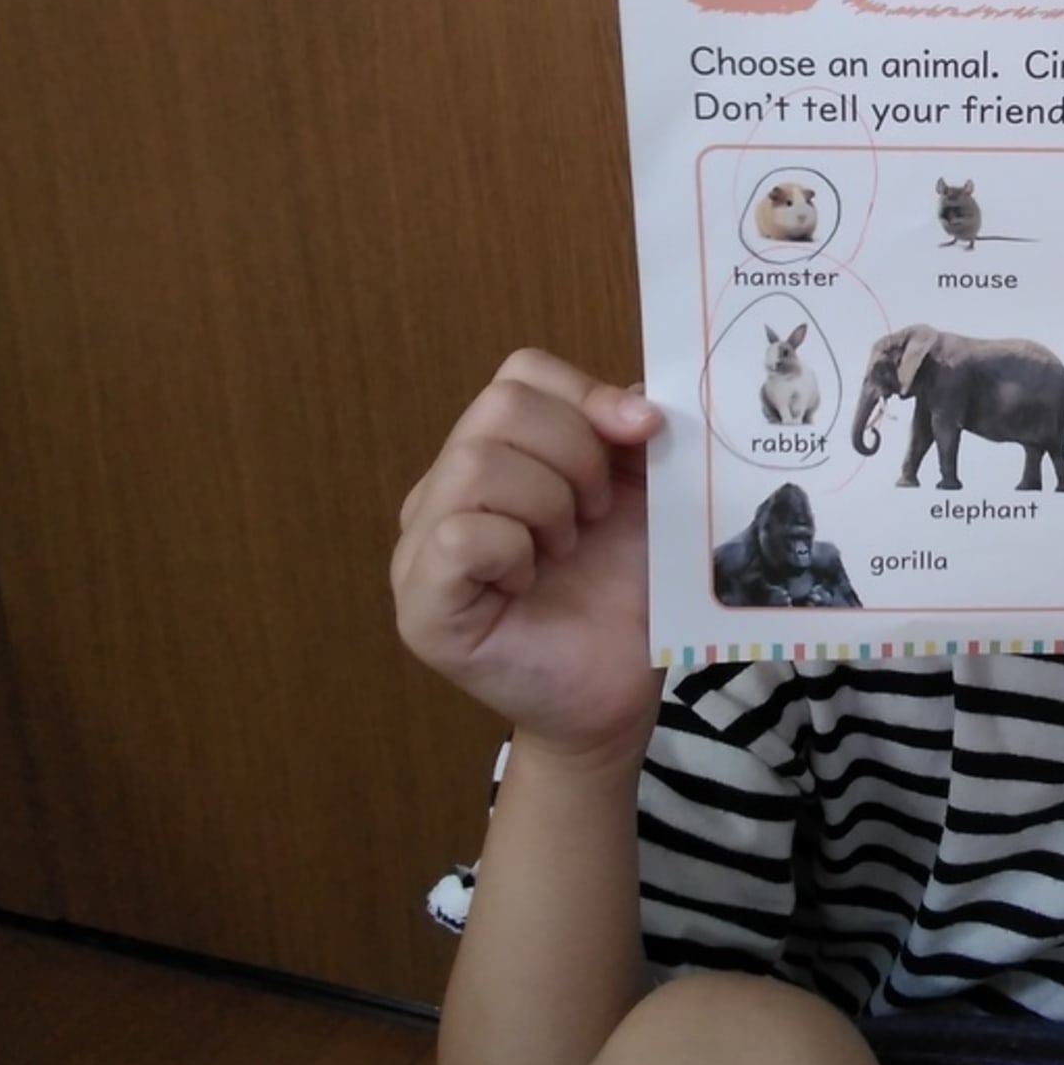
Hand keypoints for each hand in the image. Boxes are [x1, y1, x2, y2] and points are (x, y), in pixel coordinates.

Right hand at [393, 350, 666, 760]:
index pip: (522, 374)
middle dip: (576, 455)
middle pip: (500, 407)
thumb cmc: (624, 593)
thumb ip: (634, 434)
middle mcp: (446, 487)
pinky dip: (514, 551)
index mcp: (498, 452)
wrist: (617, 691)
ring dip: (548, 506)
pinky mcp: (419, 603)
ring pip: (476, 463)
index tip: (642, 435)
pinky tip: (528, 584)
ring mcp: (421, 544)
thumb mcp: (644, 496)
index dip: (586, 394)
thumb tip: (642, 390)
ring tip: (563, 551)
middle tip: (595, 515)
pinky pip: (461, 534)